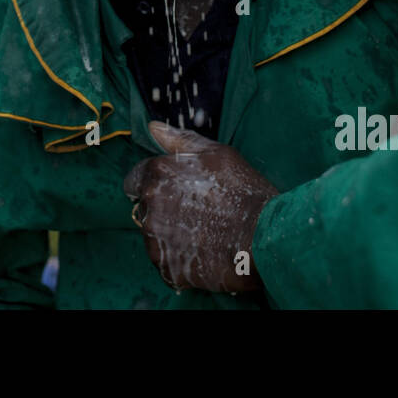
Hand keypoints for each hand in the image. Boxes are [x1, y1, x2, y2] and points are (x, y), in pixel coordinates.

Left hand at [123, 122, 277, 294]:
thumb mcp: (216, 154)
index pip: (134, 179)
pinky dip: (179, 260)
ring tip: (203, 234)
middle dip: (163, 209)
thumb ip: (180, 140)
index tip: (175, 190)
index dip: (155, 183)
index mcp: (156, 175)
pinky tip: (203, 253)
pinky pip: (165, 263)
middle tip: (196, 212)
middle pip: (145, 208)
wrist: (263, 237)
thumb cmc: (242, 191)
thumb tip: (153, 128)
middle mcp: (149, 208)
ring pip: (154, 236)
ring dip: (170, 235)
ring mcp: (155, 241)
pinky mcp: (167, 269)